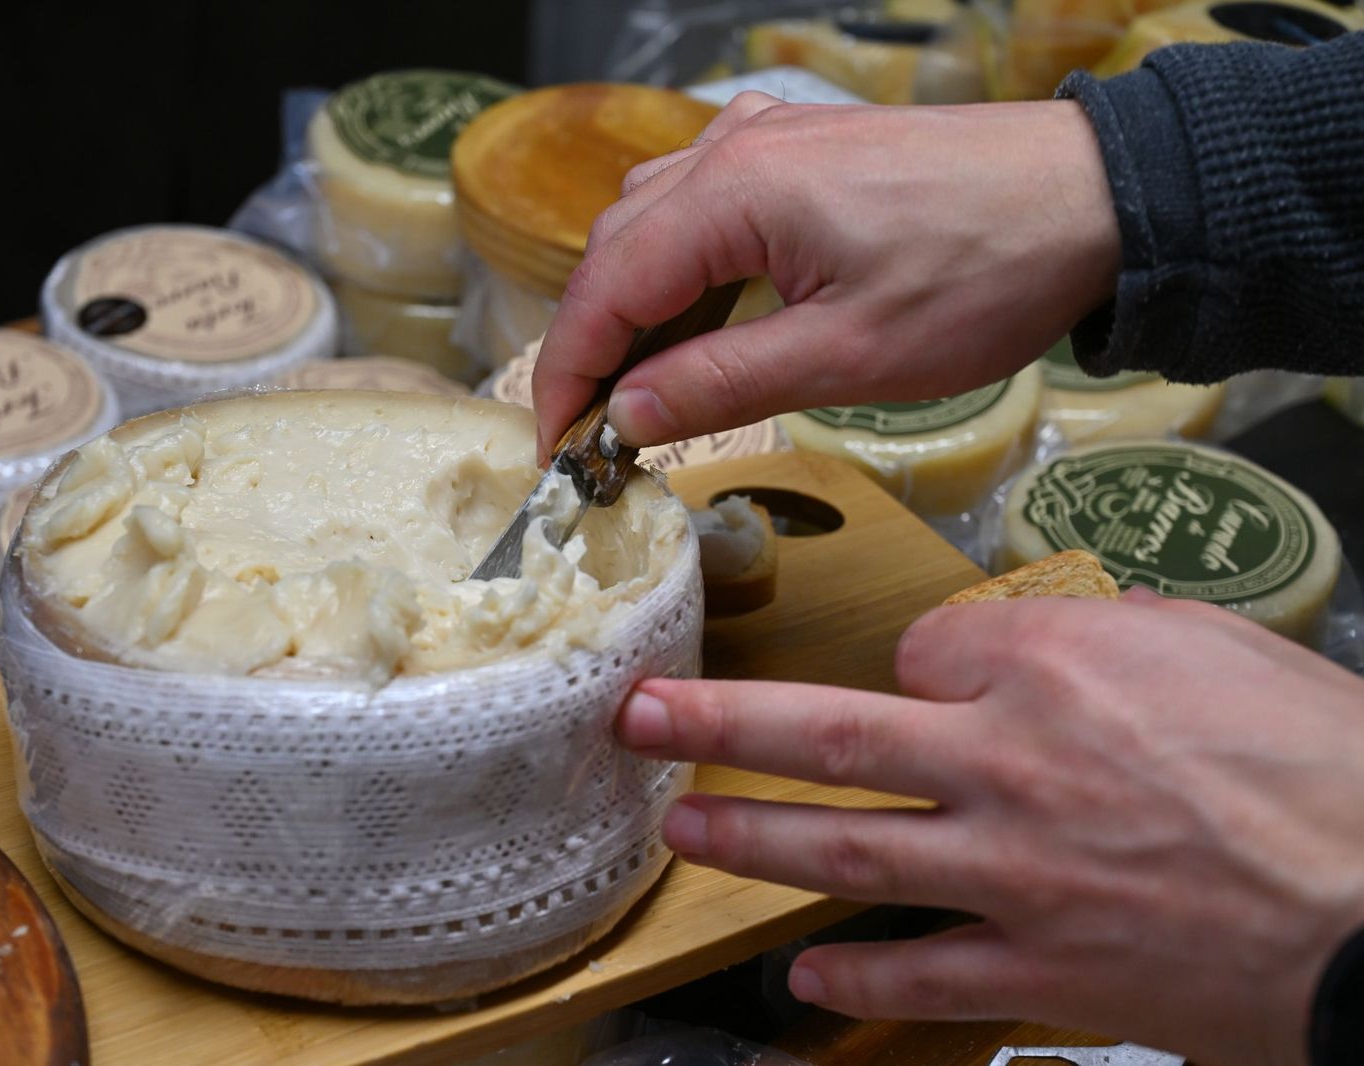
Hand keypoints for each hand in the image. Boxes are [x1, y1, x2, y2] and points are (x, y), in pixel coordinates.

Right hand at [533, 92, 1120, 455]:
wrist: (1100, 197)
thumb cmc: (985, 274)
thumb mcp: (847, 358)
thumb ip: (719, 386)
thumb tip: (625, 414)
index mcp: (732, 194)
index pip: (603, 289)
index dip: (567, 376)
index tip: (557, 449)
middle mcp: (733, 149)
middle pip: (615, 249)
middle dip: (592, 344)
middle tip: (597, 432)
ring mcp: (769, 139)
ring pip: (652, 221)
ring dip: (633, 304)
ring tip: (644, 387)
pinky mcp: (803, 149)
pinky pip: (704, 201)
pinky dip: (682, 266)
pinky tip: (700, 315)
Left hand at [616, 589, 1363, 1065]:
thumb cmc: (1323, 762)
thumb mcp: (1213, 644)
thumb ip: (1101, 633)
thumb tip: (1038, 644)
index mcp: (1047, 665)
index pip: (923, 645)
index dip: (914, 658)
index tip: (921, 673)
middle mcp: (1003, 763)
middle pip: (826, 735)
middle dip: (716, 722)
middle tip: (637, 716)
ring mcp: (1010, 875)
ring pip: (844, 851)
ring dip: (747, 839)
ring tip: (683, 826)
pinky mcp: (1042, 973)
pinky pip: (922, 975)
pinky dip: (855, 976)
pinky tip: (803, 972)